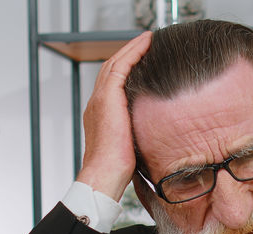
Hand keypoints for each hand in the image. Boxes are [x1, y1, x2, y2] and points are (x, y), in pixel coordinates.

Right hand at [75, 31, 151, 201]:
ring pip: (115, 62)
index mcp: (100, 114)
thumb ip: (136, 133)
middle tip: (145, 43)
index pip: (112, 83)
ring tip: (148, 39)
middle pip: (111, 67)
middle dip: (128, 53)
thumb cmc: (117, 169)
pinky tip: (146, 45)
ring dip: (132, 48)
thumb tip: (155, 135)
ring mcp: (100, 98)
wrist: (104, 175)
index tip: (141, 61)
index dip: (125, 69)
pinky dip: (133, 52)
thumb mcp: (129, 146)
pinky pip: (120, 66)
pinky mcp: (107, 97)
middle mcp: (96, 102)